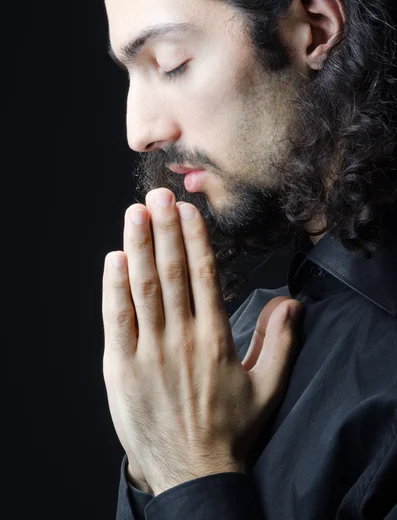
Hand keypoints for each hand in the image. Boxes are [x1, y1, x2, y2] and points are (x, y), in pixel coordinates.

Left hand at [102, 188, 302, 495]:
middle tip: (157, 196)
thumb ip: (281, 342)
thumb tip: (292, 303)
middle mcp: (182, 339)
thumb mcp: (267, 388)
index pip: (205, 276)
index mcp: (216, 339)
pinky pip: (117, 320)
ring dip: (137, 248)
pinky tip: (114, 260)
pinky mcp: (122, 368)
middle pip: (171, 273)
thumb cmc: (230, 429)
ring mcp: (150, 352)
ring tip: (134, 214)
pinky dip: (114, 288)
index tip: (188, 211)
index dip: (195, 239)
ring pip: (143, 289)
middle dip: (164, 230)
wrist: (194, 473)